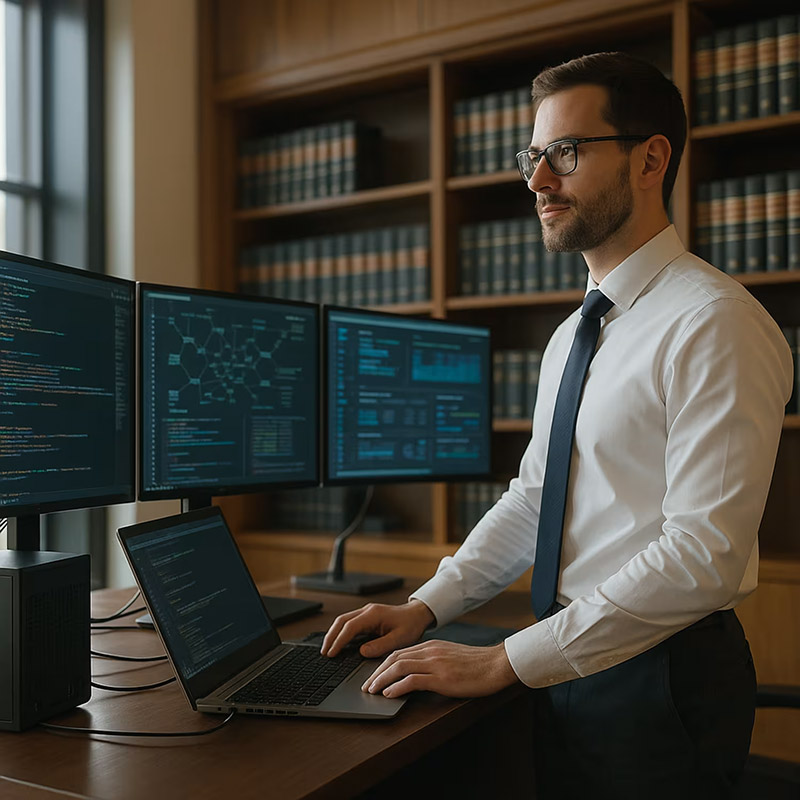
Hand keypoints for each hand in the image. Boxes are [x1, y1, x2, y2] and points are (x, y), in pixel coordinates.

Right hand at [321, 599, 434, 658]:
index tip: (331, 653)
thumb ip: (381, 646)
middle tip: (324, 652)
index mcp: (373, 614)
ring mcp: (366, 612)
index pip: (350, 627)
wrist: (418, 614)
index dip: (339, 640)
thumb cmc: (411, 625)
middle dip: (331, 636)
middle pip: (341, 621)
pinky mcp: (367, 616)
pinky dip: (340, 632)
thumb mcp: (400, 639)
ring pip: (343, 620)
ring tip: (328, 649)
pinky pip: (349, 623)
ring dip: (334, 633)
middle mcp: (367, 610)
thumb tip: (362, 652)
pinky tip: (338, 642)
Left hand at [362, 640, 519, 698]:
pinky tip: (389, 694)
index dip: (382, 665)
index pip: (399, 652)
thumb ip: (434, 661)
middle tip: (366, 686)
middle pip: (394, 658)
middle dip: (376, 673)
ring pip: (399, 667)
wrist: (497, 664)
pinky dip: (397, 686)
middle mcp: (430, 651)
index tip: (373, 676)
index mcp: (431, 646)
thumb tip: (417, 674)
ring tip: (372, 691)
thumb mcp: (451, 657)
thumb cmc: (477, 665)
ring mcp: (435, 663)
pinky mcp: (442, 677)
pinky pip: (413, 680)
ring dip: (381, 680)